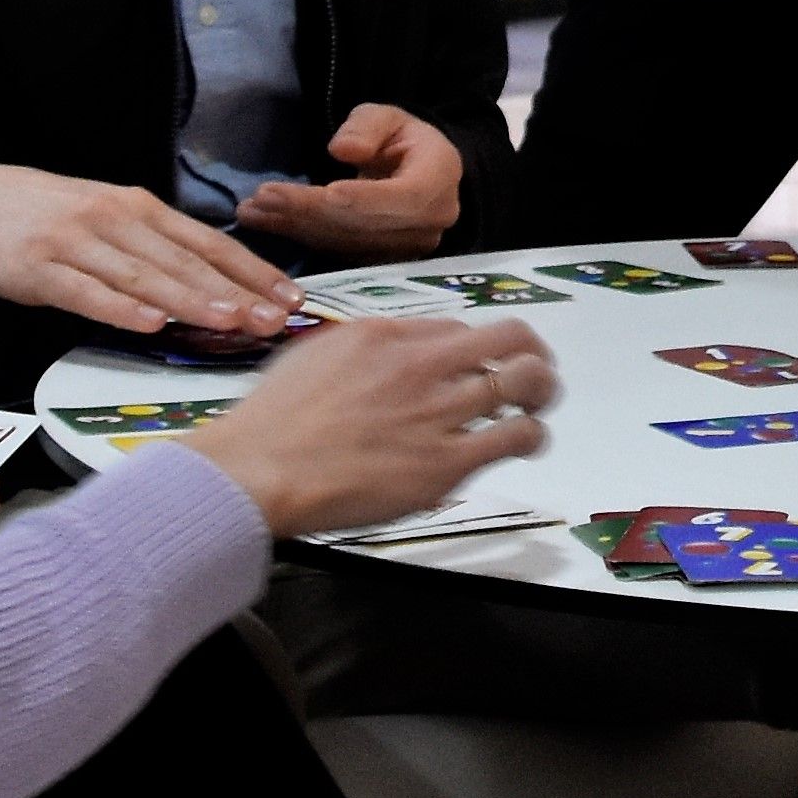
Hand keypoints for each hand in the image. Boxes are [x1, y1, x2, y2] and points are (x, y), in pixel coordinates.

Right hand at [0, 160, 295, 334]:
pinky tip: (150, 324)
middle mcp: (114, 219)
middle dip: (236, 292)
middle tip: (277, 321)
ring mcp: (75, 243)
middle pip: (185, 260)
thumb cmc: (38, 213)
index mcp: (137, 207)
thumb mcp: (103, 216)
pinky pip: (86, 292)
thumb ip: (150, 244)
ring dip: (192, 300)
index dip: (251, 270)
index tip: (290, 298)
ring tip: (232, 322)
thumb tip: (208, 280)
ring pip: (145, 275)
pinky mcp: (37, 270)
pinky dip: (121, 309)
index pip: (207, 241)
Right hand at [182, 313, 556, 536]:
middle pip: (511, 338)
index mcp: (386, 336)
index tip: (478, 362)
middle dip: (533, 351)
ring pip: (526, 383)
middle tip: (534, 369)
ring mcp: (437, 413)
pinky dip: (531, 436)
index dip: (477, 346)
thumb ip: (364, 346)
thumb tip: (397, 347)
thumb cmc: (273, 422)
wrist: (257, 470)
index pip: (459, 326)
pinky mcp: (445, 463)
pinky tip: (525, 442)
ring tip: (536, 406)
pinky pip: (516, 437)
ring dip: (541, 392)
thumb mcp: (315, 354)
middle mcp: (420, 366)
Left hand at [238, 107, 462, 260]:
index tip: (322, 193)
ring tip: (252, 209)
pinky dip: (297, 236)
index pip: (402, 198)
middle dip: (310, 211)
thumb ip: (367, 127)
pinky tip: (263, 223)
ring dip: (295, 226)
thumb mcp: (388, 117)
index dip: (361, 199)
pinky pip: (334, 250)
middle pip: (364, 224)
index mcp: (439, 182)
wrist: (418, 173)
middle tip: (263, 197)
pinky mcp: (378, 262)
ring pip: (344, 241)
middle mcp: (427, 226)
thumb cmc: (402, 139)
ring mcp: (404, 251)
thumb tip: (343, 150)